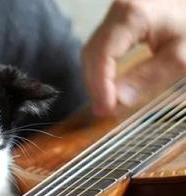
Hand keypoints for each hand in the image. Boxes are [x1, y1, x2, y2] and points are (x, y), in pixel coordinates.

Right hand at [82, 0, 185, 114]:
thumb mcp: (180, 54)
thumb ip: (149, 77)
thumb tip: (118, 101)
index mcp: (131, 16)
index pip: (101, 55)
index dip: (99, 86)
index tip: (105, 109)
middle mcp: (117, 11)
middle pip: (92, 53)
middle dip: (95, 84)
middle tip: (104, 110)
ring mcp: (117, 12)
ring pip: (93, 50)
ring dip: (96, 78)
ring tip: (106, 101)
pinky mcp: (121, 17)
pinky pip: (102, 45)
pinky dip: (102, 67)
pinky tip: (109, 83)